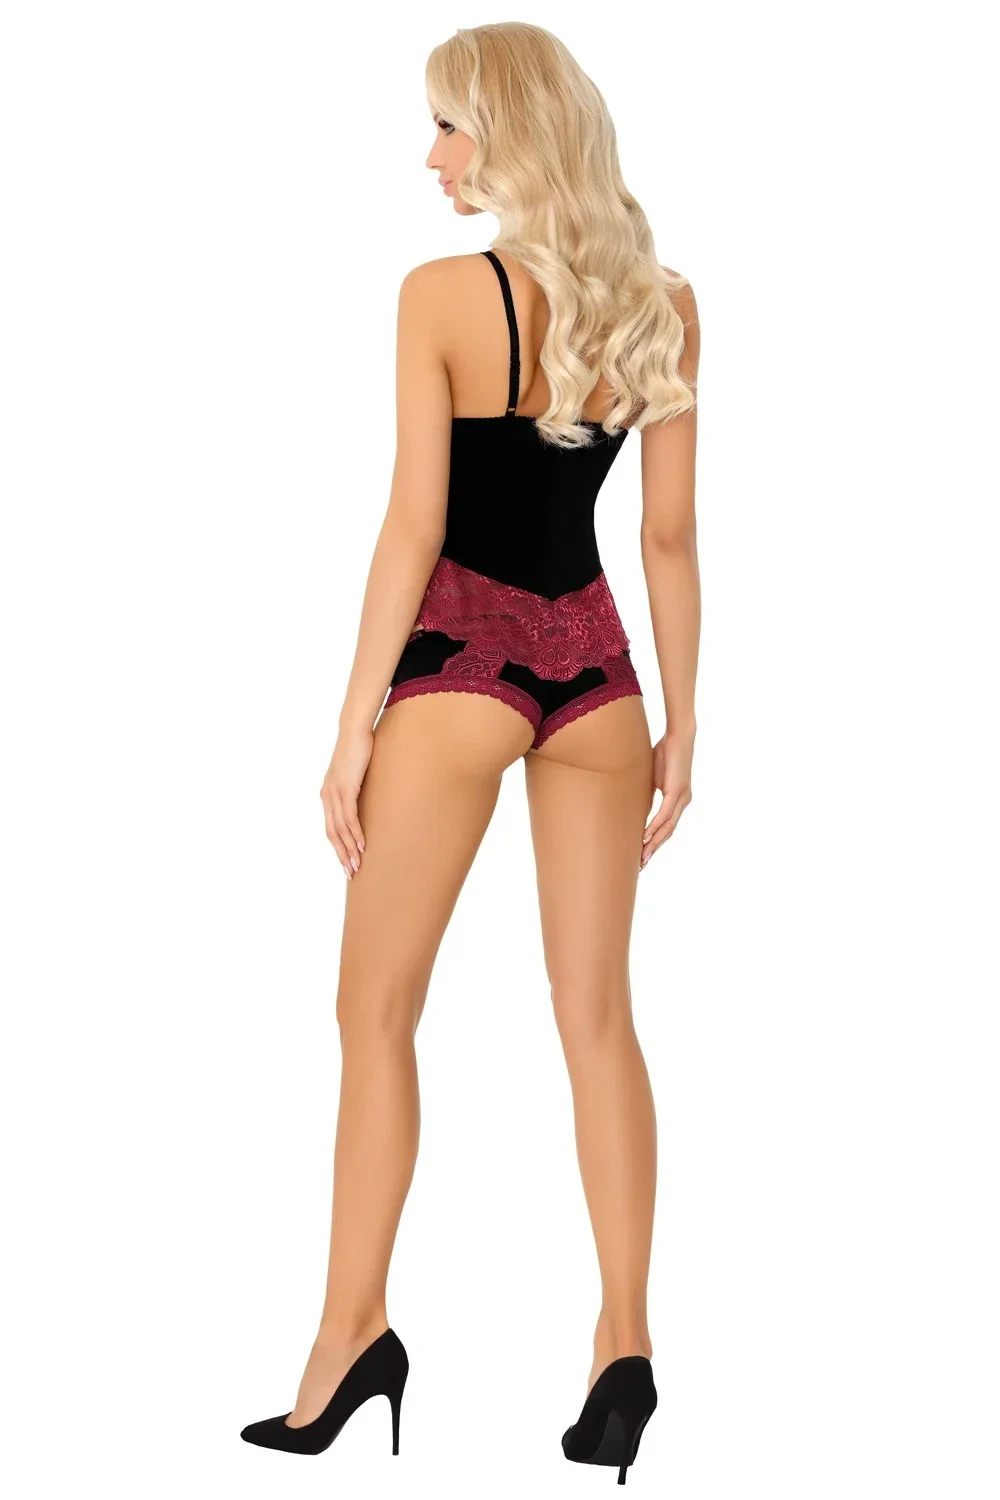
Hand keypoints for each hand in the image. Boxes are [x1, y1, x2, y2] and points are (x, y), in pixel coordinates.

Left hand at [320, 725, 373, 879]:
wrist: (354, 730)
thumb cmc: (359, 749)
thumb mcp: (355, 773)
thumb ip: (356, 788)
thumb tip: (366, 799)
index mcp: (328, 794)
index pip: (331, 827)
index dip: (338, 847)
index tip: (346, 862)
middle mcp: (327, 795)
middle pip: (332, 833)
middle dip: (342, 854)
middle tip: (351, 873)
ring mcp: (334, 792)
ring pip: (339, 828)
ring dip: (349, 849)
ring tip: (357, 865)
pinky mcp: (345, 787)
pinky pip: (349, 816)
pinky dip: (354, 833)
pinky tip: (361, 845)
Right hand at [641, 728, 693, 867]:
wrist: (678, 735)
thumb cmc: (665, 752)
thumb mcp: (653, 778)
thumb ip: (649, 794)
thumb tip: (637, 807)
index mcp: (678, 799)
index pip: (666, 826)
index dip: (655, 842)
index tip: (643, 854)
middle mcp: (683, 802)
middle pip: (668, 832)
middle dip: (654, 849)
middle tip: (641, 864)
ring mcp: (682, 798)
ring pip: (667, 828)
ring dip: (654, 844)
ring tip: (642, 857)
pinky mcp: (677, 792)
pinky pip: (664, 815)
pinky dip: (654, 828)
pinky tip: (644, 838)